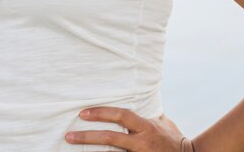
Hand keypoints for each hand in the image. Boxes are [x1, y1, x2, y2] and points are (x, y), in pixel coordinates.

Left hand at [65, 106, 193, 150]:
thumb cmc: (175, 140)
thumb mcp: (163, 122)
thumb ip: (149, 113)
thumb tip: (141, 96)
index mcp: (146, 127)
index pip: (121, 115)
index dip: (102, 113)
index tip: (83, 113)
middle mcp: (142, 142)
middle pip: (111, 138)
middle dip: (88, 136)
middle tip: (68, 135)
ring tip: (73, 148)